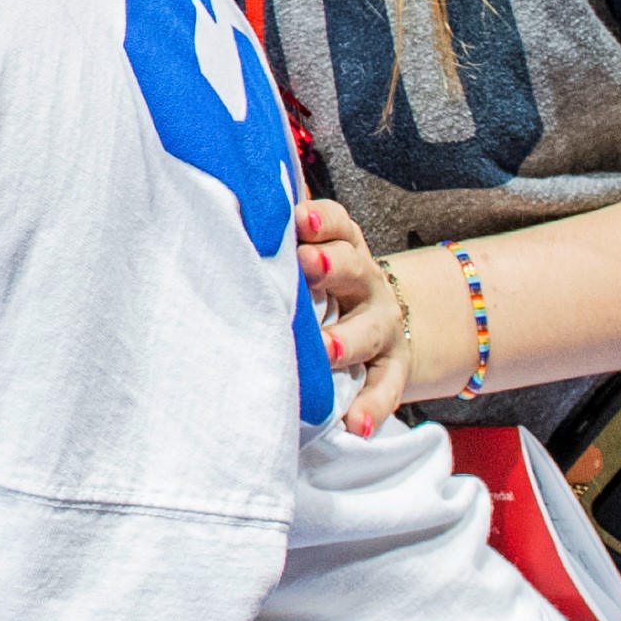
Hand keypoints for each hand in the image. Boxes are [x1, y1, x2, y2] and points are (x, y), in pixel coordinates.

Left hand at [304, 200, 413, 430]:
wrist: (385, 326)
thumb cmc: (324, 289)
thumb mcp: (312, 259)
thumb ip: (283, 238)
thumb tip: (229, 194)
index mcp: (342, 250)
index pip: (338, 225)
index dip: (319, 220)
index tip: (297, 219)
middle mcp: (366, 284)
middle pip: (354, 268)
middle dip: (332, 266)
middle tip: (307, 266)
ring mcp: (382, 328)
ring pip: (369, 330)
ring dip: (346, 339)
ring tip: (326, 351)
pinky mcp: (390, 370)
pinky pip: (385, 390)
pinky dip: (371, 409)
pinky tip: (355, 426)